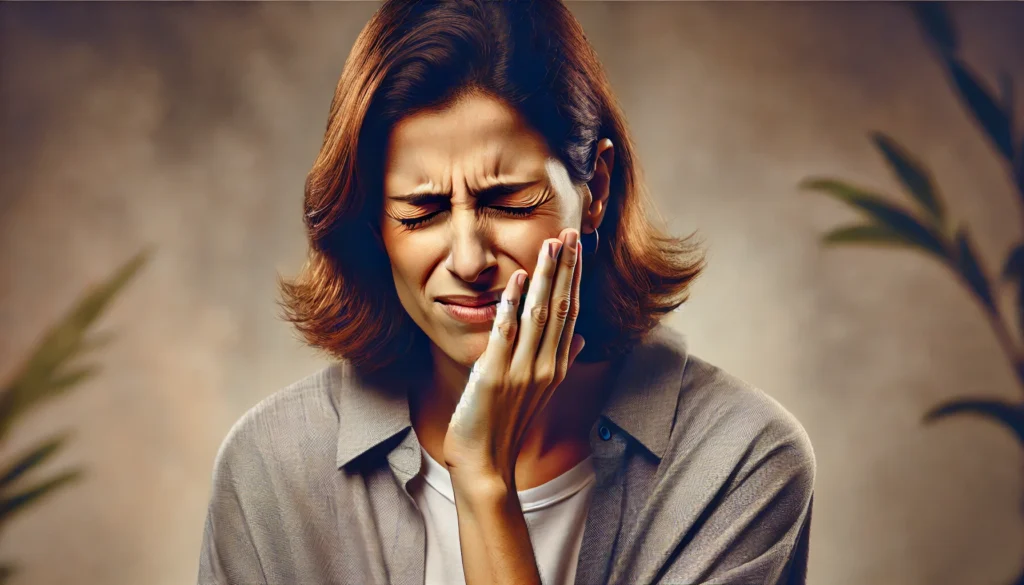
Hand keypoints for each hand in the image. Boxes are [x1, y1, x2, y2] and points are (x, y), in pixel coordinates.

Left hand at [442, 228, 585, 489]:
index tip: (576, 247)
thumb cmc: (507, 424)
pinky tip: (518, 278)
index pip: (571, 312)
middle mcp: (546, 366)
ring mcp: (523, 371)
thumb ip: (561, 359)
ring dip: (546, 277)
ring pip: (541, 314)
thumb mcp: (539, 391)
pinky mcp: (496, 376)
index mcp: (556, 366)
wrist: (486, 463)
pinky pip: (508, 333)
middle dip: (566, 268)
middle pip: (562, 307)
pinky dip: (513, 304)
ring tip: (550, 245)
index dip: (574, 277)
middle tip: (569, 233)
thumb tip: (582, 335)